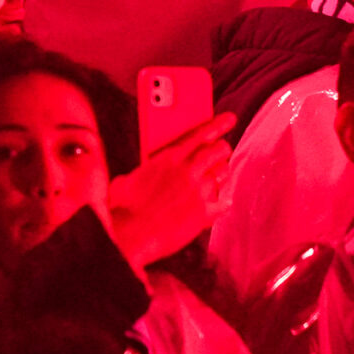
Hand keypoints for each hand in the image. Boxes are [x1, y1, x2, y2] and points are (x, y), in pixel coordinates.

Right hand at [105, 110, 233, 267]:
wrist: (133, 235)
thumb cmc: (125, 206)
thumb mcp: (129, 176)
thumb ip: (149, 168)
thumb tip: (152, 172)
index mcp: (168, 157)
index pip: (200, 134)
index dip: (217, 124)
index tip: (229, 119)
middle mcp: (188, 171)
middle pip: (217, 152)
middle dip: (221, 149)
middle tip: (221, 149)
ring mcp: (199, 193)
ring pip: (223, 175)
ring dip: (220, 173)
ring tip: (215, 173)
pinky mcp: (204, 214)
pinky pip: (224, 202)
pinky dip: (222, 200)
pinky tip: (219, 200)